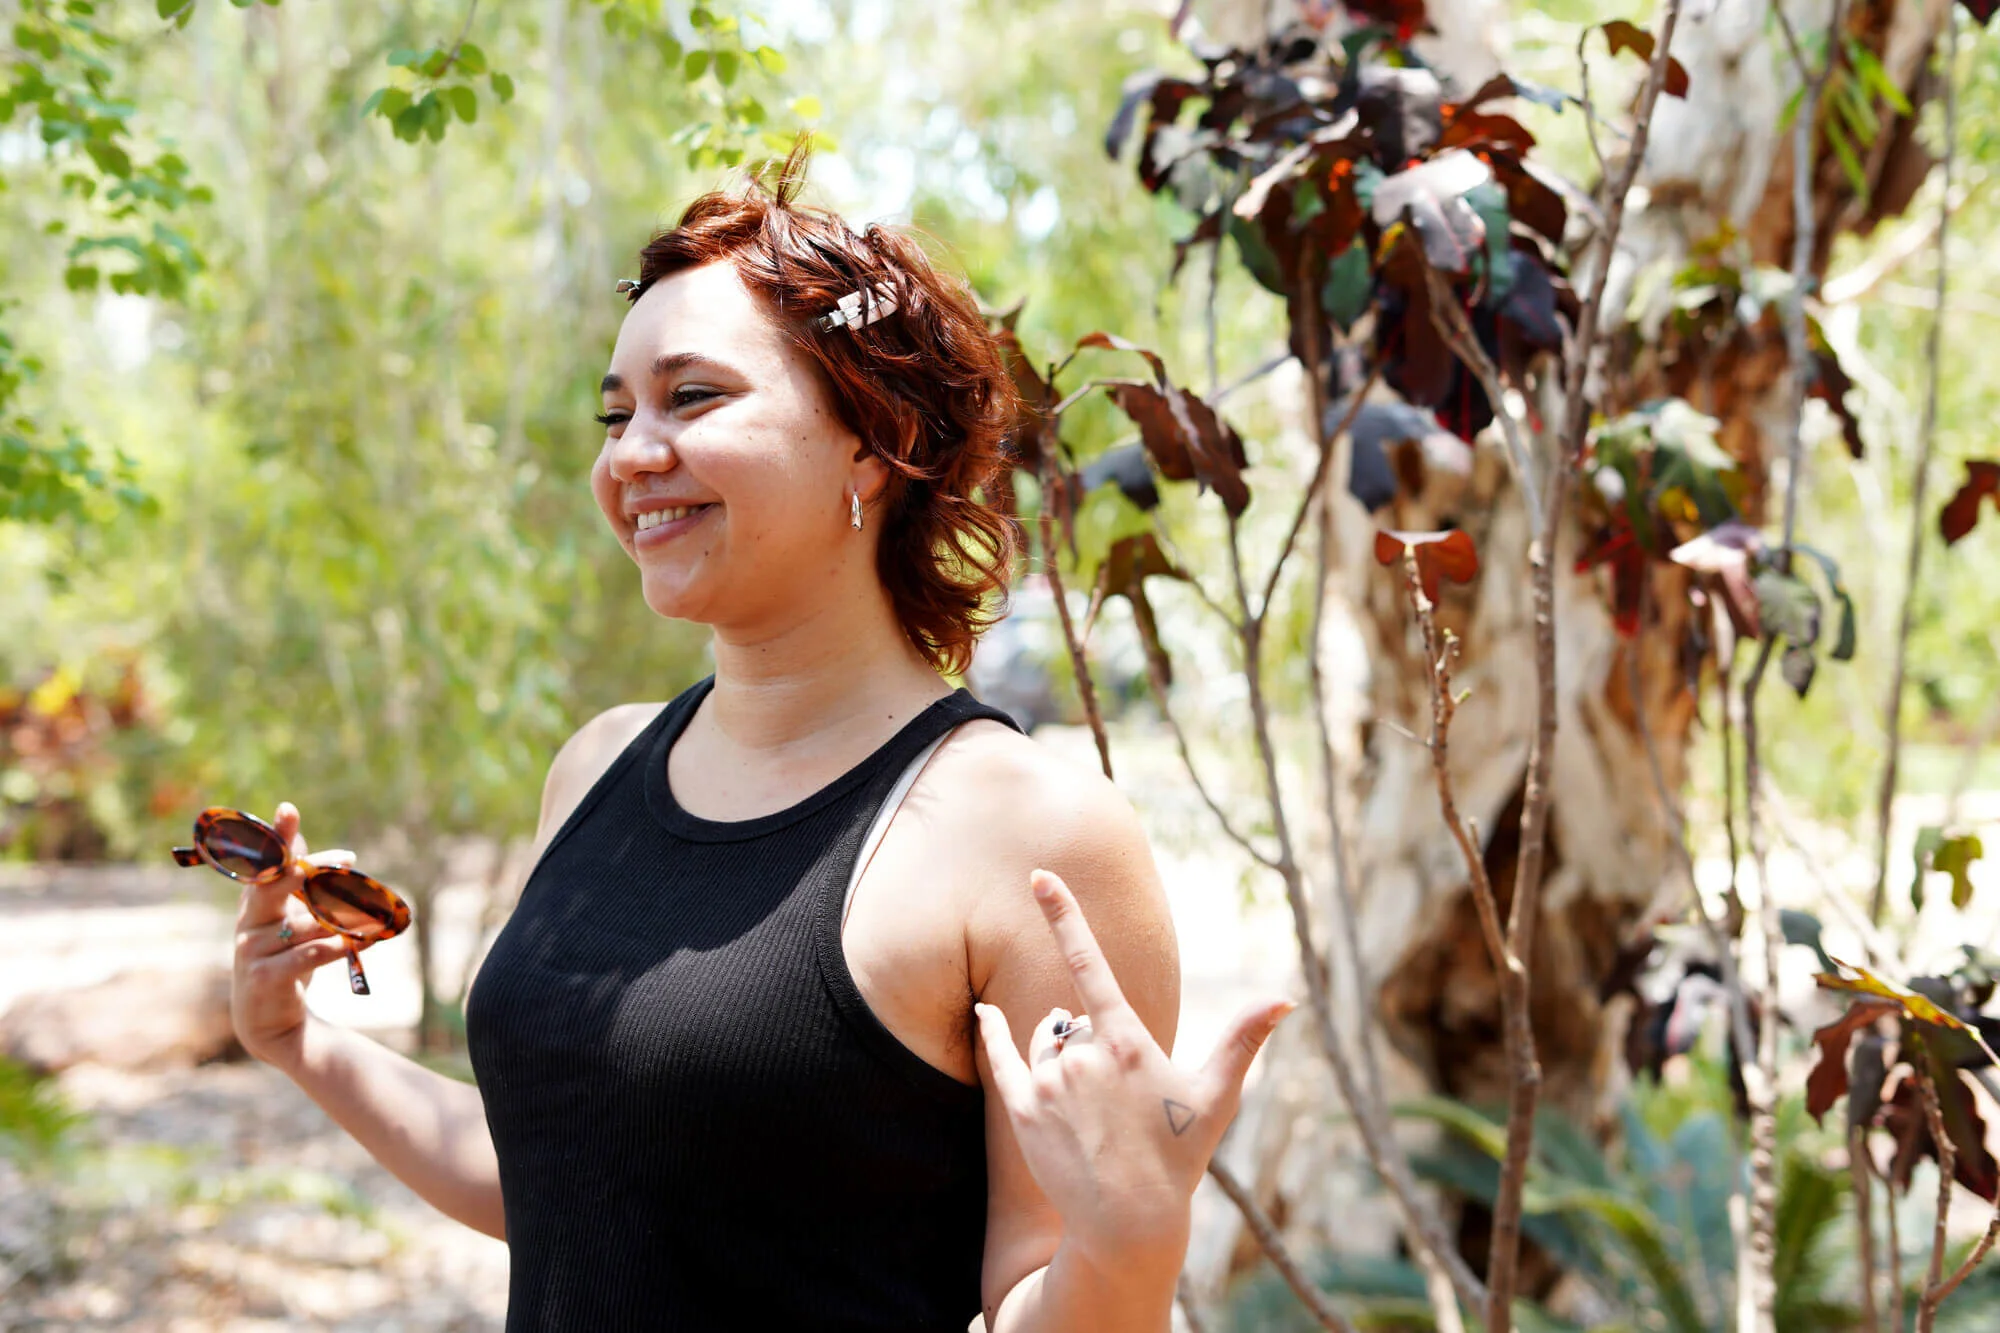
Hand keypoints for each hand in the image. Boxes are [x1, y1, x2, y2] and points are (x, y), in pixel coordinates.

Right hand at [229, 801, 361, 1071]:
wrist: (271, 1020)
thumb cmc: (283, 959)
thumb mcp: (289, 919)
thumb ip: (292, 883)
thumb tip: (297, 840)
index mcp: (256, 901)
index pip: (265, 863)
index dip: (276, 837)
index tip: (289, 809)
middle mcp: (250, 921)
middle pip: (276, 885)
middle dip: (309, 868)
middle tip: (346, 859)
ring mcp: (252, 950)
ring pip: (306, 923)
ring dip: (344, 919)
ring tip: (375, 917)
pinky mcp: (263, 978)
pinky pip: (307, 954)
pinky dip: (336, 946)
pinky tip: (361, 941)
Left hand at [973, 868, 1294, 1265]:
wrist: (1129, 1225)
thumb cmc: (1178, 1158)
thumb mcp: (1217, 1097)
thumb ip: (1244, 1039)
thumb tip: (1286, 996)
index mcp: (1128, 1042)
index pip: (1092, 963)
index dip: (1065, 915)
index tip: (1040, 874)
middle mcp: (1083, 1056)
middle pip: (1073, 1022)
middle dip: (1087, 1042)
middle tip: (1114, 1096)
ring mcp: (1050, 1084)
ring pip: (1044, 1043)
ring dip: (1060, 1057)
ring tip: (1089, 1108)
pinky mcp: (1022, 1111)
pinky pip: (1000, 1057)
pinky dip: (992, 1031)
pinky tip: (984, 1011)